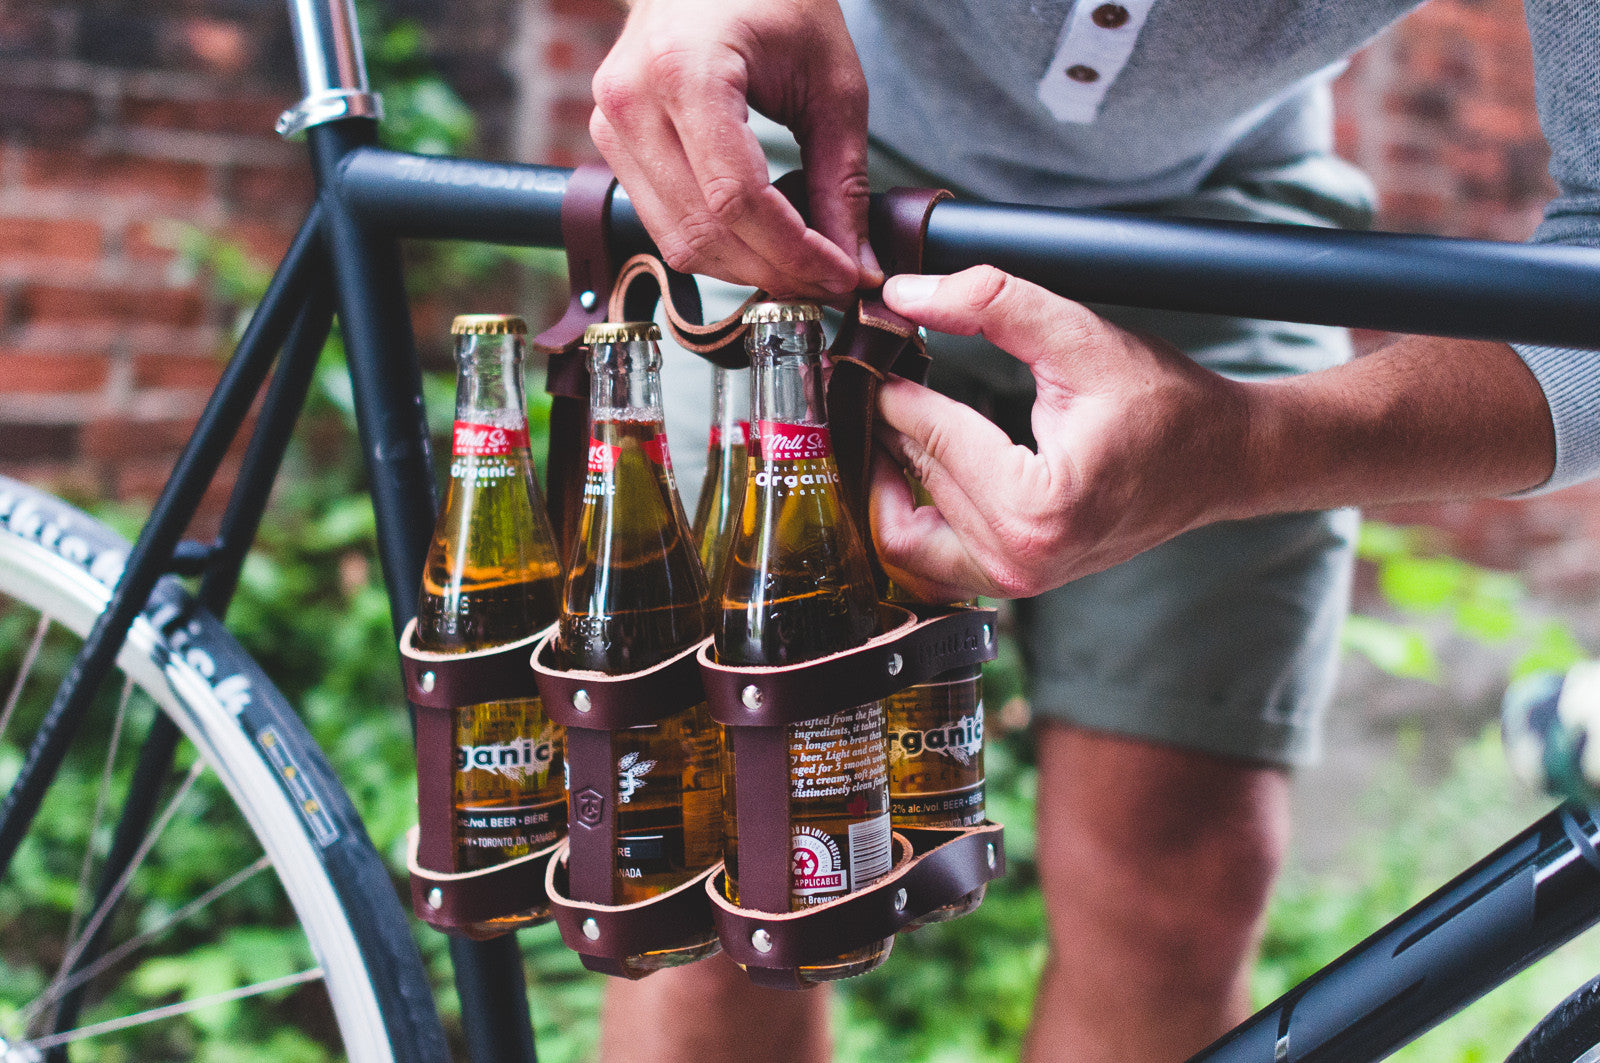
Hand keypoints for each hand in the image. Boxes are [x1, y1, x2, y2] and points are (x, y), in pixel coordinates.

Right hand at [590, 0, 880, 297]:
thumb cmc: (777, 2)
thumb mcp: (832, 84)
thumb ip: (844, 181)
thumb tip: (856, 268)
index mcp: (684, 72)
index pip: (738, 199)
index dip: (795, 252)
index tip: (843, 277)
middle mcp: (630, 102)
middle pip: (704, 230)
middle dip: (775, 270)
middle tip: (830, 283)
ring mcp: (609, 124)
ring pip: (677, 241)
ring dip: (745, 267)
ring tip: (801, 265)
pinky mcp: (610, 143)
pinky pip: (662, 223)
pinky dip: (717, 244)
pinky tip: (762, 240)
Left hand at [870, 267, 1251, 601]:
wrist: (1221, 460)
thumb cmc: (1165, 403)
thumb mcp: (1081, 337)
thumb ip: (991, 305)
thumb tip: (903, 294)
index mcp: (1038, 505)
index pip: (926, 433)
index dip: (887, 382)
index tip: (868, 345)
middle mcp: (1021, 557)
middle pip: (907, 479)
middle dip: (880, 422)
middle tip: (870, 372)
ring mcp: (1016, 579)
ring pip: (901, 532)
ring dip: (885, 474)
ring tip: (891, 415)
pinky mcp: (1013, 581)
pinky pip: (929, 558)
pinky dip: (910, 512)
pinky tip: (917, 459)